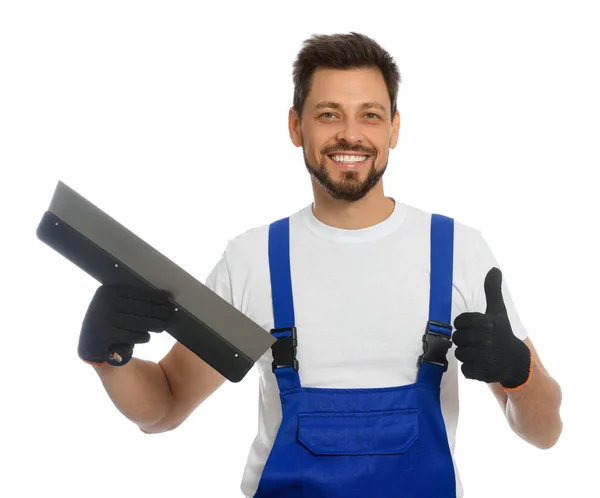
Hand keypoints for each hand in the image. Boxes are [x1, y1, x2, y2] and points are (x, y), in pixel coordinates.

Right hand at [78, 284, 173, 366]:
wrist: (89, 343)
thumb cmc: (108, 321)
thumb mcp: (113, 305)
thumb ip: (130, 300)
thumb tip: (160, 297)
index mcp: (108, 291)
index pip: (136, 293)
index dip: (153, 297)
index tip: (165, 299)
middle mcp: (104, 303)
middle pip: (138, 307)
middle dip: (156, 311)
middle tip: (168, 314)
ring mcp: (104, 320)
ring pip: (137, 322)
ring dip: (153, 324)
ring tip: (162, 326)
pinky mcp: (105, 336)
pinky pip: (130, 335)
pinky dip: (141, 336)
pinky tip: (147, 337)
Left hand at [453, 267, 530, 389]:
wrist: (516, 361)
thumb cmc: (502, 333)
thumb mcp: (498, 311)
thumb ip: (492, 291)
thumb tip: (494, 269)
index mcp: (487, 323)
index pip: (459, 321)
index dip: (465, 325)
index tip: (477, 328)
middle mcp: (486, 340)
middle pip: (457, 338)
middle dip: (465, 340)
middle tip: (478, 341)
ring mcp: (484, 358)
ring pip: (459, 353)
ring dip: (467, 354)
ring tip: (481, 352)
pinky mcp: (481, 373)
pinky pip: (464, 369)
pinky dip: (470, 368)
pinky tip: (482, 364)